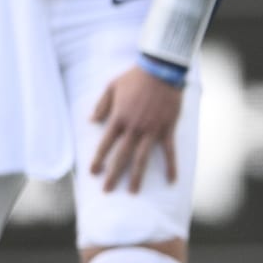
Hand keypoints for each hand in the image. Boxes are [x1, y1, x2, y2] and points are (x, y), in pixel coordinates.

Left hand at [90, 64, 181, 192]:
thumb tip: (91, 121)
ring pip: (142, 158)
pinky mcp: (167, 129)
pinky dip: (171, 166)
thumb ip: (101, 105)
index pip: (106, 144)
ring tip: (133, 192)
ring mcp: (152, 130)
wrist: (161, 70)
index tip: (93, 173)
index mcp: (119, 118)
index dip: (98, 159)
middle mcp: (134, 128)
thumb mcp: (111, 87)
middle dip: (113, 175)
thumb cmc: (135, 77)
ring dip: (137, 176)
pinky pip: (170, 151)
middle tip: (107, 190)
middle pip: (121, 156)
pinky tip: (171, 180)